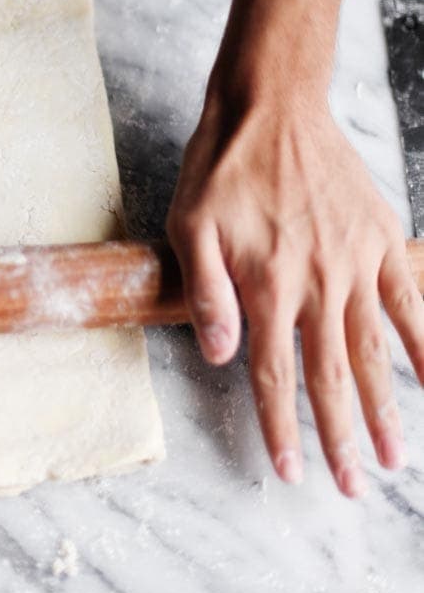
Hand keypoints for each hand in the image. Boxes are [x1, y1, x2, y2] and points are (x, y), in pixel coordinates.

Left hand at [167, 85, 423, 495]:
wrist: (272, 106)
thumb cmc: (222, 166)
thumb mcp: (189, 224)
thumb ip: (206, 292)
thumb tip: (221, 355)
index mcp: (266, 284)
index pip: (273, 374)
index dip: (280, 427)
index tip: (290, 471)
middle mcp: (315, 283)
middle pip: (329, 377)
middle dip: (338, 438)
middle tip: (353, 486)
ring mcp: (354, 262)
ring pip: (372, 351)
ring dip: (384, 408)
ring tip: (395, 457)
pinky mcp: (379, 238)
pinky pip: (410, 301)